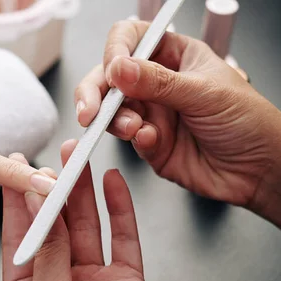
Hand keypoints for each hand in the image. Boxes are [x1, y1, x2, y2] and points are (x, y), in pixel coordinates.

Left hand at [2, 141, 164, 280]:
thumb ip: (48, 248)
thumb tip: (38, 201)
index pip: (20, 232)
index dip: (19, 198)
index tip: (16, 165)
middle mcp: (57, 279)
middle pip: (55, 223)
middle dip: (55, 187)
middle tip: (56, 155)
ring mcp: (91, 279)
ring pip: (86, 225)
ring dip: (84, 191)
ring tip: (80, 158)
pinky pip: (122, 238)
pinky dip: (119, 210)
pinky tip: (112, 184)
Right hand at [74, 20, 280, 225]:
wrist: (259, 170)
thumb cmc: (249, 122)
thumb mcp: (205, 93)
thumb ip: (158, 82)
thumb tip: (120, 68)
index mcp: (175, 57)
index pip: (131, 40)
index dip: (115, 52)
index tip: (113, 70)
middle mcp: (158, 84)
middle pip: (110, 78)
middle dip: (96, 93)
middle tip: (91, 110)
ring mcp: (152, 114)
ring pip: (112, 111)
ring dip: (115, 120)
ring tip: (133, 129)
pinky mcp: (149, 143)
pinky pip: (127, 139)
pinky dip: (135, 140)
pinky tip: (151, 141)